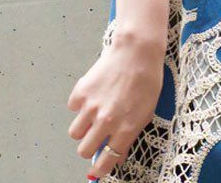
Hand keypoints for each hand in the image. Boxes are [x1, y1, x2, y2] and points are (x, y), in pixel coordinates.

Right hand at [67, 28, 165, 179]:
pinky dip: (80, 104)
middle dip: (90, 146)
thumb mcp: (147, 112)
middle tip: (97, 134)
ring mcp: (91, 106)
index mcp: (126, 128)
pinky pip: (73, 108)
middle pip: (84, 150)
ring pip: (75, 133)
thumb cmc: (147, 79)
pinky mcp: (81, 91)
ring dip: (83, 126)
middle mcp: (106, 121)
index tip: (97, 170)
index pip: (106, 162)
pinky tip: (94, 93)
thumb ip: (130, 134)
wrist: (137, 51)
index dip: (100, 169)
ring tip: (95, 112)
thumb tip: (116, 153)